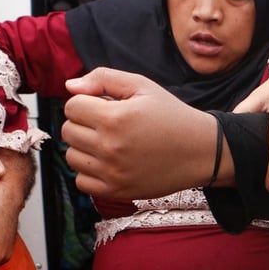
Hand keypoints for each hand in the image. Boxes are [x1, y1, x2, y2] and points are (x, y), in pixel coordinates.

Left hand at [63, 68, 218, 199]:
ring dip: (84, 147)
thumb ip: (103, 78)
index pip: (72, 107)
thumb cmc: (171, 115)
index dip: (85, 102)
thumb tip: (70, 86)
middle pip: (68, 131)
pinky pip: (81, 182)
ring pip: (72, 156)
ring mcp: (111, 172)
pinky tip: (108, 162)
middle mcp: (109, 147)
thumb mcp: (142, 86)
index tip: (103, 105)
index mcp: (114, 118)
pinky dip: (89, 172)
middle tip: (106, 123)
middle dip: (83, 122)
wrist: (200, 151)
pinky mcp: (116, 191)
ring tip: (108, 142)